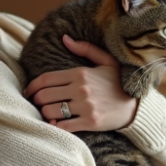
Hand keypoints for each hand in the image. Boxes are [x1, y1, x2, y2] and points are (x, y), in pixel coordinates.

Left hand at [23, 35, 138, 132]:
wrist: (136, 106)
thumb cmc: (118, 83)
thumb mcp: (106, 61)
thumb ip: (85, 48)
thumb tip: (65, 38)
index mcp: (81, 73)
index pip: (46, 79)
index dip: (32, 86)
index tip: (29, 92)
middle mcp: (81, 89)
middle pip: (44, 96)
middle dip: (36, 101)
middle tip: (36, 104)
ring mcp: (85, 106)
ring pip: (50, 111)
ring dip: (44, 114)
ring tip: (46, 113)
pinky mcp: (90, 122)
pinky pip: (63, 126)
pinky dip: (54, 127)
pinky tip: (55, 124)